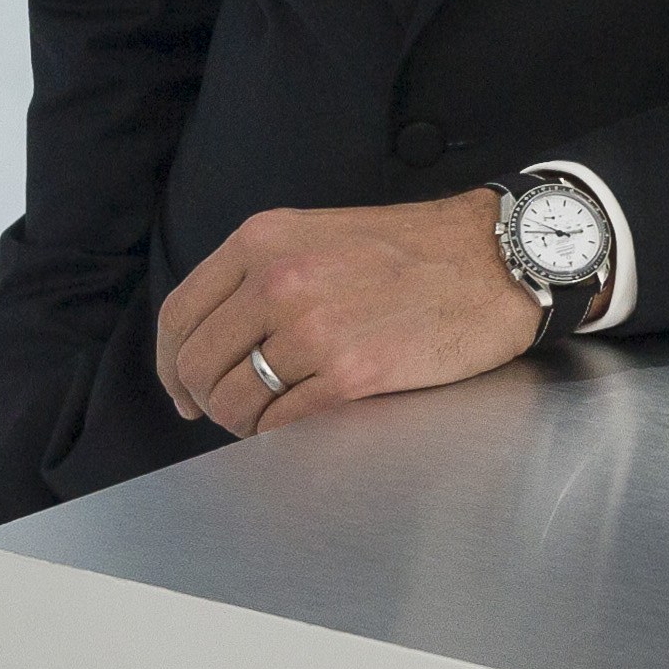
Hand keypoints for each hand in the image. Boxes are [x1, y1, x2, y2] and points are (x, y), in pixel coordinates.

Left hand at [155, 189, 541, 438]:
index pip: (180, 314)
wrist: (497, 260)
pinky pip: (282, 423)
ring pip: (236, 400)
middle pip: (199, 364)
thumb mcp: (322, 235)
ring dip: (243, 422)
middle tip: (227, 412)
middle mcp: (279, 281)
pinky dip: (279, 434)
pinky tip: (299, 424)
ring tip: (271, 419)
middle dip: (205, 399)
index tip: (182, 388)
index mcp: (265, 241)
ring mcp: (313, 329)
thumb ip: (265, 275)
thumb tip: (219, 340)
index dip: (172, 363)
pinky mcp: (350, 374)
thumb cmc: (417, 251)